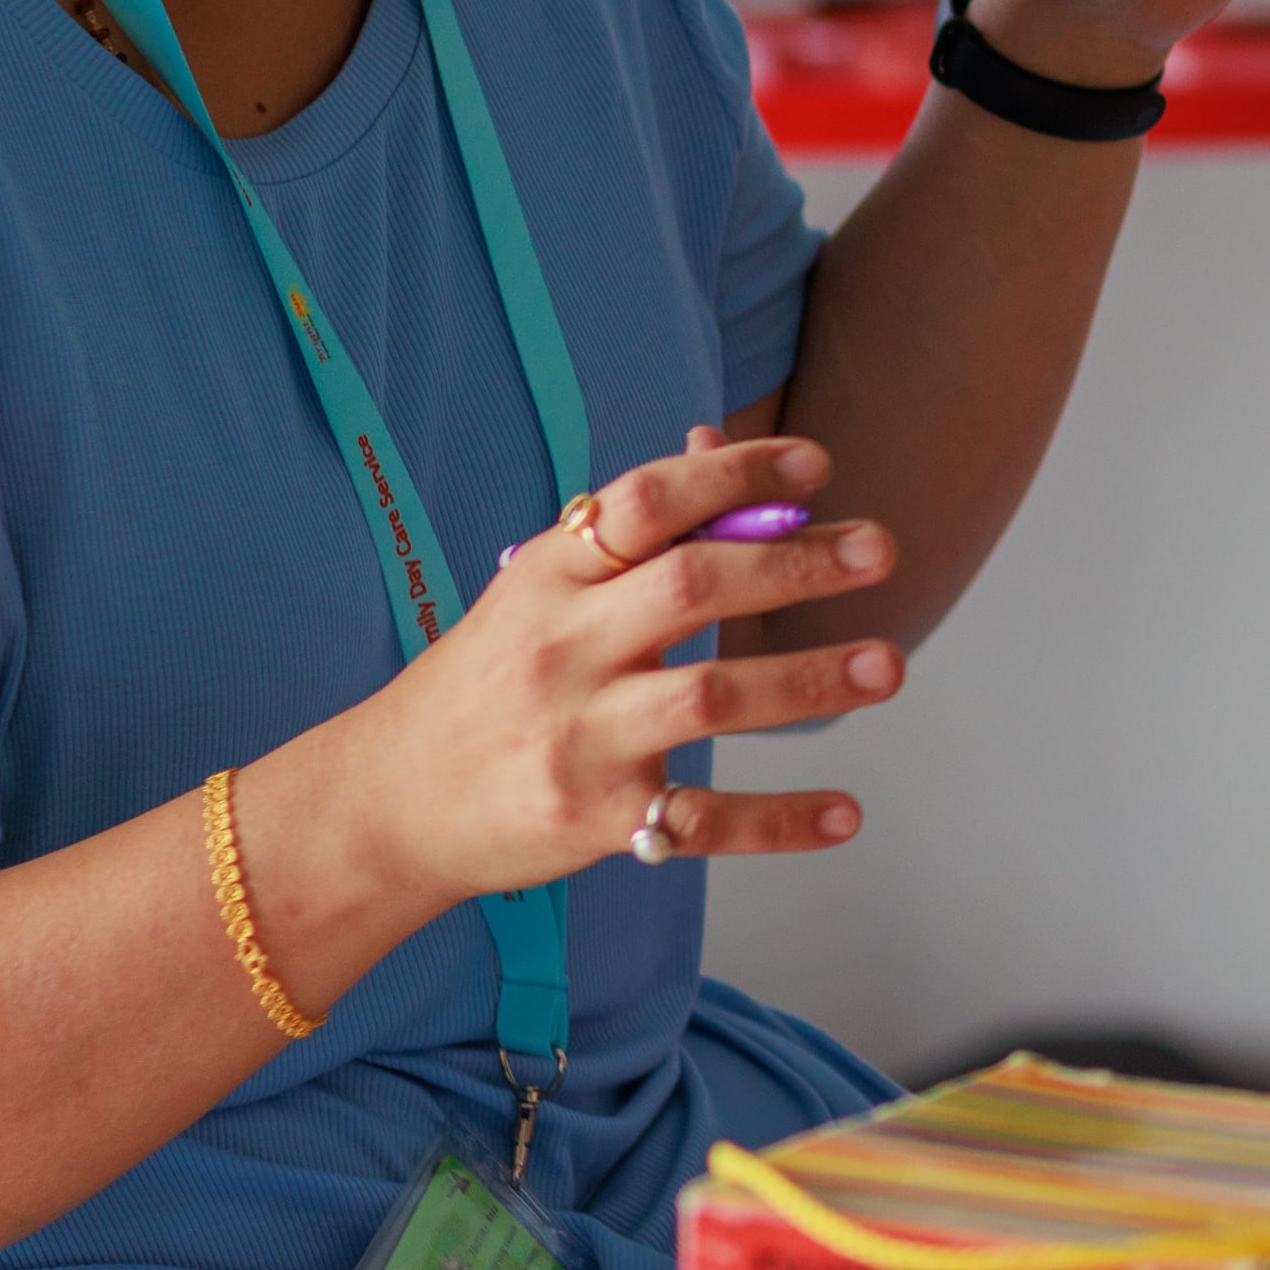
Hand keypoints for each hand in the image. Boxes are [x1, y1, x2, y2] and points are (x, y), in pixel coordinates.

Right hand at [317, 439, 906, 906]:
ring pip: (707, 696)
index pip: (647, 503)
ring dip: (805, 679)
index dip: (733, 476)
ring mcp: (580, 736)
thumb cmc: (485, 682)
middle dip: (793, 564)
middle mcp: (564, 648)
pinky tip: (845, 814)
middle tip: (880, 552)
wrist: (384, 803)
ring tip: (885, 664)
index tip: (816, 465)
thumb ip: (630, 532)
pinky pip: (699, 818)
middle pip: (690, 587)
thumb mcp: (539, 592)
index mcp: (552, 576)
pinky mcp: (595, 818)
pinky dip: (777, 821)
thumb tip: (721, 448)